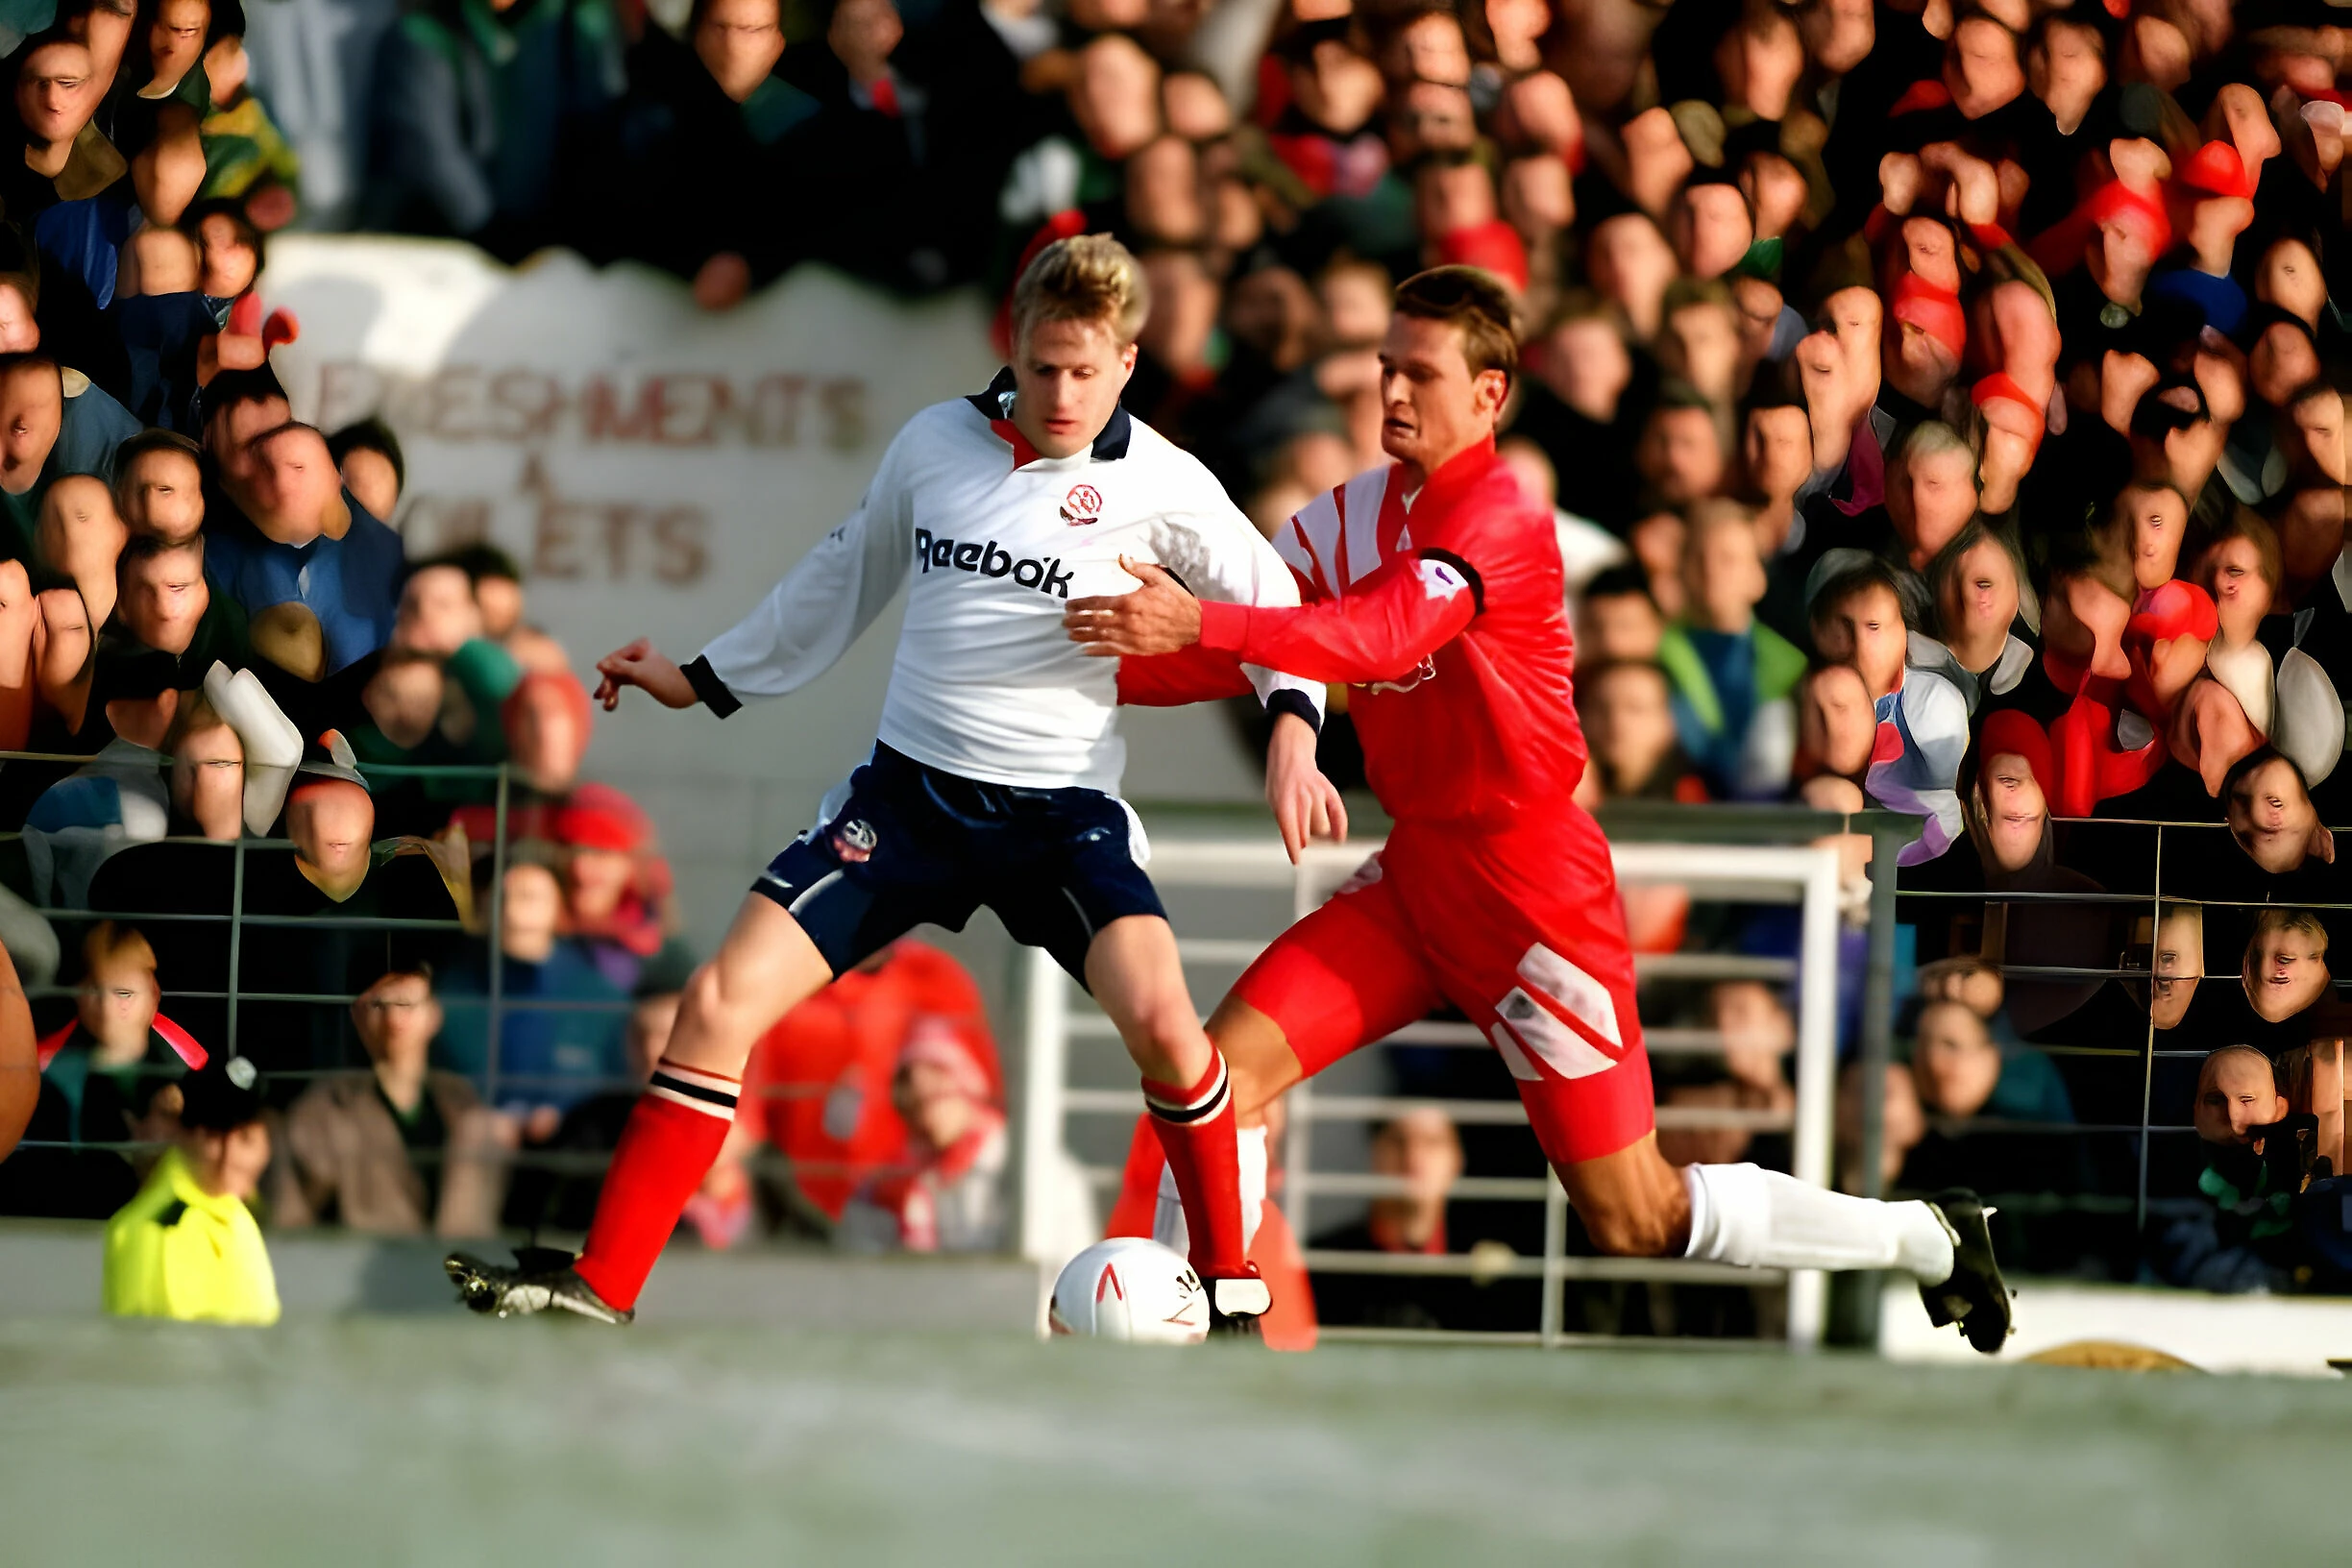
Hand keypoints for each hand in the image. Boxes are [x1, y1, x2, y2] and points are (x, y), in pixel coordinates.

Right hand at [594, 638, 696, 710]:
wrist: (687, 692)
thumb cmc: (666, 681)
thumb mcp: (641, 673)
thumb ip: (620, 668)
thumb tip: (600, 665)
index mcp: (638, 647)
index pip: (614, 659)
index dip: (607, 674)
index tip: (603, 691)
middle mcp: (636, 653)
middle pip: (613, 668)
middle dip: (608, 684)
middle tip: (604, 698)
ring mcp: (637, 665)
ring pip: (616, 677)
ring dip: (611, 690)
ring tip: (607, 705)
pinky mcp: (639, 677)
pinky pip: (622, 682)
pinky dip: (616, 692)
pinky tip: (611, 703)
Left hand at [1063, 556, 1202, 656]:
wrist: (1193, 626)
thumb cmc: (1177, 601)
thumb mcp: (1160, 579)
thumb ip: (1139, 569)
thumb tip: (1122, 558)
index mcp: (1129, 601)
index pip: (1098, 603)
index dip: (1081, 604)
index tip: (1069, 605)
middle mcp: (1126, 621)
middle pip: (1094, 621)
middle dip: (1077, 621)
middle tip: (1064, 621)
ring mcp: (1130, 637)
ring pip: (1099, 637)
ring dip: (1082, 636)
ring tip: (1070, 634)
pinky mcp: (1136, 649)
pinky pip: (1111, 650)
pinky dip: (1097, 650)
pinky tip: (1086, 650)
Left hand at [1265, 711, 1346, 864]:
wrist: (1291, 754)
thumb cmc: (1280, 781)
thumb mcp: (1272, 801)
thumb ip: (1284, 821)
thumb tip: (1299, 844)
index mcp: (1284, 801)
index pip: (1290, 831)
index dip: (1294, 849)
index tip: (1298, 861)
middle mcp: (1303, 798)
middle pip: (1309, 834)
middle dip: (1305, 842)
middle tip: (1302, 843)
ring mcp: (1318, 794)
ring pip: (1323, 828)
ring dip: (1318, 834)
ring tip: (1311, 830)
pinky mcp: (1330, 792)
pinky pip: (1339, 815)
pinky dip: (1340, 828)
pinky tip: (1338, 839)